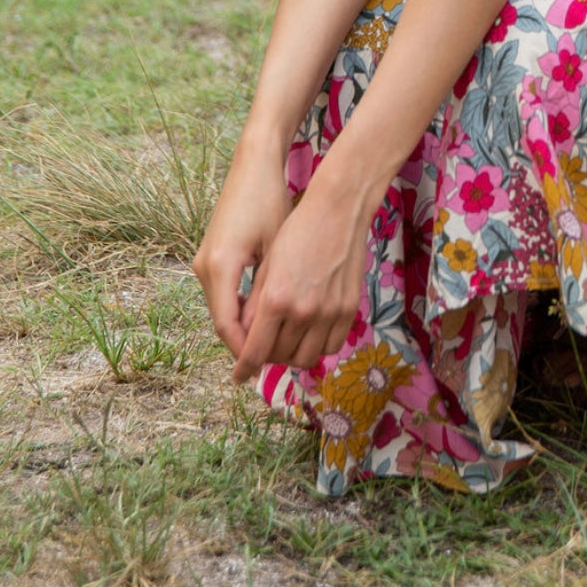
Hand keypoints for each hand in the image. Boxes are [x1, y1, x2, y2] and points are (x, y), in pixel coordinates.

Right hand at [192, 142, 292, 361]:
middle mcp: (205, 266)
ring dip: (244, 326)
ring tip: (273, 344)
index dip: (245, 352)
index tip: (261, 372)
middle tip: (272, 364)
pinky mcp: (211, 255)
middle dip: (246, 343)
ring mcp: (205, 260)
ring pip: (223, 307)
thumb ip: (270, 292)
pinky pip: (224, 292)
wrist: (253, 165)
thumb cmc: (272, 201)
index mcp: (220, 266)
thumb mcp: (277, 250)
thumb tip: (272, 334)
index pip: (226, 326)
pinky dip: (241, 307)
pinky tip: (264, 315)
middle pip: (222, 320)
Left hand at [228, 166, 378, 383]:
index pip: (255, 351)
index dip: (243, 367)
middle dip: (267, 357)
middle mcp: (303, 311)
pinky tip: (309, 335)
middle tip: (263, 348)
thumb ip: (255, 306)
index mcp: (276, 299)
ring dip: (292, 355)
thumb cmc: (297, 231)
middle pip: (280, 357)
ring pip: (306, 358)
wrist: (338, 211)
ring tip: (286, 342)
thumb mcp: (268, 266)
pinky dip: (317, 347)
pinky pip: (331, 346)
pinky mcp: (348, 309)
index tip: (238, 376)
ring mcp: (329, 312)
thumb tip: (247, 337)